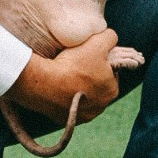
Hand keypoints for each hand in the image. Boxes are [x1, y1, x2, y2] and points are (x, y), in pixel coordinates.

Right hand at [6, 28, 120, 124]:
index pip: (111, 72)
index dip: (101, 62)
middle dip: (90, 75)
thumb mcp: (97, 42)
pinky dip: (64, 97)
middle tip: (76, 63)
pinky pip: (68, 105)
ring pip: (83, 96)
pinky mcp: (65, 120)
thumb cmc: (74, 64)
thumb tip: (110, 38)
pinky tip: (58, 86)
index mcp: (112, 90)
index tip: (89, 56)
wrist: (44, 84)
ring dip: (77, 87)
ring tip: (65, 75)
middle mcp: (100, 108)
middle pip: (97, 85)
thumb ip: (110, 38)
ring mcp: (82, 116)